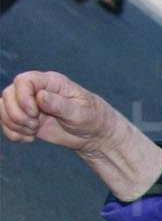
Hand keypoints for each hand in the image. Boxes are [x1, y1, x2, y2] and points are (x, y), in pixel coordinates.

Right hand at [1, 71, 116, 151]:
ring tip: (33, 132)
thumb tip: (40, 96)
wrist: (94, 135)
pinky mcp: (26, 118)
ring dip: (14, 124)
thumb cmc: (92, 119)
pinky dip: (12, 133)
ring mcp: (28, 104)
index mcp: (50, 82)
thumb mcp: (80, 113)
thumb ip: (60, 105)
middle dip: (18, 114)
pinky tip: (28, 139)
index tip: (35, 113)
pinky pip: (5, 122)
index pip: (23, 81)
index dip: (22, 97)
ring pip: (3, 108)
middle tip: (35, 126)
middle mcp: (35, 90)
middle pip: (8, 94)